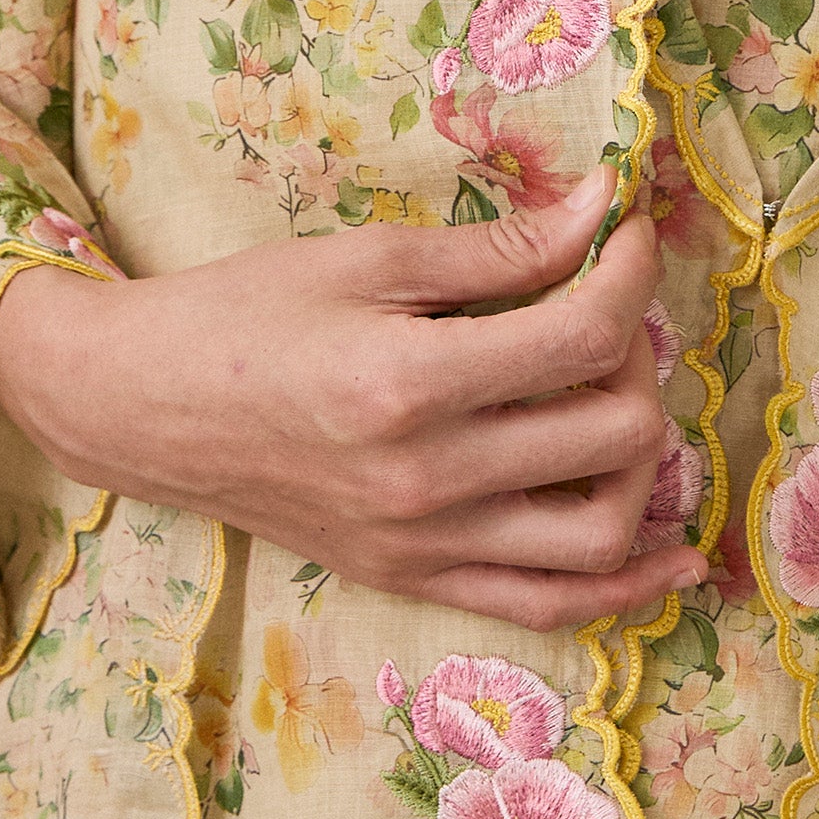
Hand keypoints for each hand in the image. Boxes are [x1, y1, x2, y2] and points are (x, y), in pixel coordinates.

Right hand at [0, 171, 703, 633]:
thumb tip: (600, 211)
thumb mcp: (367, 256)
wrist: (147, 407)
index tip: (628, 231)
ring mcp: (424, 546)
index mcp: (409, 382)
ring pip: (600, 533)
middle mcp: (427, 480)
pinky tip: (672, 556)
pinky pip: (548, 607)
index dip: (631, 273)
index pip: (581, 335)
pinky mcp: (415, 581)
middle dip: (637, 353)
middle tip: (606, 305)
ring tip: (615, 396)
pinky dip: (623, 586)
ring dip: (641, 459)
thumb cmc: (247, 313)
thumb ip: (495, 248)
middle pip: (611, 431)